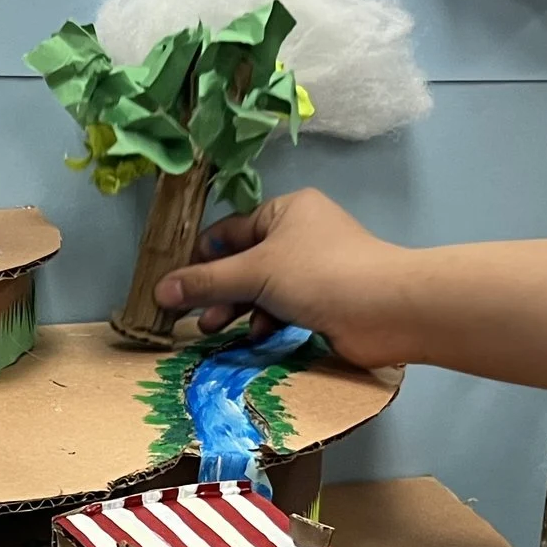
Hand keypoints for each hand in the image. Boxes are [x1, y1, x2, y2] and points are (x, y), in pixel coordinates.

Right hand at [153, 189, 416, 368]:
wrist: (386, 309)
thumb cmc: (319, 274)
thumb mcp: (255, 273)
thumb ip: (206, 282)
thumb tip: (160, 289)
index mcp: (285, 211)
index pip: (230, 230)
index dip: (200, 257)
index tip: (173, 286)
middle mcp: (300, 235)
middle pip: (243, 262)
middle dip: (216, 290)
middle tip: (191, 317)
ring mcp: (313, 269)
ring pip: (261, 289)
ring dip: (236, 309)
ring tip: (214, 330)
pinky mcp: (324, 301)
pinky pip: (282, 308)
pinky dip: (265, 321)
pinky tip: (256, 336)